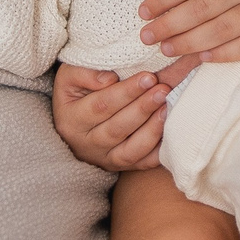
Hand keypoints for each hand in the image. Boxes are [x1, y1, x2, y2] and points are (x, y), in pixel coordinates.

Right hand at [50, 54, 202, 169]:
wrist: (75, 121)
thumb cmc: (77, 91)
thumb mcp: (69, 76)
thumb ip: (84, 73)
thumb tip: (109, 79)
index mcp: (71, 120)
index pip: (101, 106)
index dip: (126, 92)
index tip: (148, 77)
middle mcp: (87, 144)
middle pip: (117, 129)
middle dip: (142, 108)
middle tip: (163, 90)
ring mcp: (105, 159)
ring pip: (130, 150)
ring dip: (152, 129)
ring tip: (168, 108)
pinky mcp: (122, 166)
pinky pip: (143, 163)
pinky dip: (158, 151)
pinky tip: (171, 131)